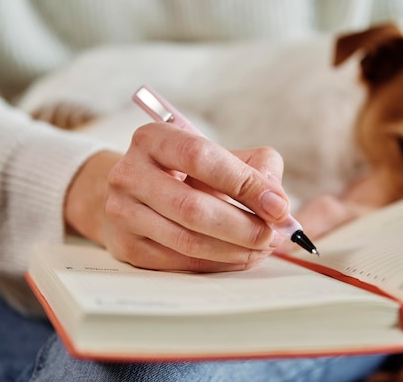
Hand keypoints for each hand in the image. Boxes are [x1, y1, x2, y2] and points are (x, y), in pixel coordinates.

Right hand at [65, 122, 288, 271]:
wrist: (137, 192)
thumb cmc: (190, 171)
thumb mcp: (224, 155)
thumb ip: (257, 169)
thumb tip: (278, 204)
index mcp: (154, 139)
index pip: (200, 158)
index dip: (244, 184)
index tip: (279, 206)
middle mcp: (129, 173)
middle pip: (192, 207)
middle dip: (243, 226)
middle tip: (275, 236)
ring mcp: (123, 212)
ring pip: (187, 240)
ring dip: (234, 250)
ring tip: (263, 247)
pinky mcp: (127, 247)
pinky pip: (179, 262)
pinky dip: (218, 263)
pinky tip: (239, 256)